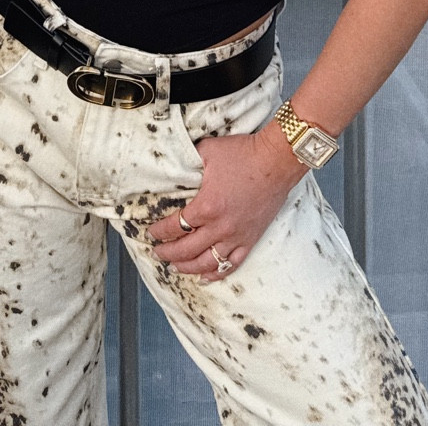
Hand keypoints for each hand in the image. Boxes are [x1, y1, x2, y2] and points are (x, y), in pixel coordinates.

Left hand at [145, 126, 302, 280]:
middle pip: (187, 249)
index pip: (175, 226)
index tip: (151, 232)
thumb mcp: (208, 150)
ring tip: (175, 267)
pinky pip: (232, 264)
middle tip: (158, 252)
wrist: (276, 161)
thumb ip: (188, 161)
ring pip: (207, 262)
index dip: (160, 231)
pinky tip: (205, 278)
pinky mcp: (250, 239)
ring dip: (187, 267)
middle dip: (168, 252)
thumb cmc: (243, 153)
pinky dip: (216, 273)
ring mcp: (236, 236)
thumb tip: (174, 164)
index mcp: (206, 206)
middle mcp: (220, 227)